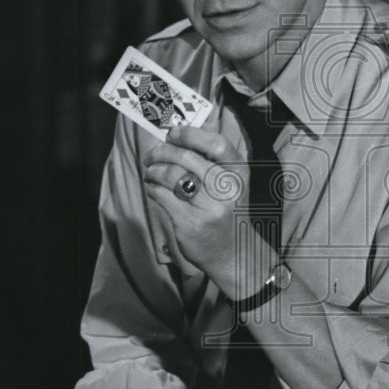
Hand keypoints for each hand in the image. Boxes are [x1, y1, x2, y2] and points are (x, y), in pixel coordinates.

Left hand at [143, 126, 274, 295]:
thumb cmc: (227, 214)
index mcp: (238, 174)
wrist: (234, 254)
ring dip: (154, 170)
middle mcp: (227, 188)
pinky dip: (153, 188)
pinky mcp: (190, 222)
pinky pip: (163, 195)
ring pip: (171, 174)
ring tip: (150, 172)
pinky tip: (153, 188)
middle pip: (187, 157)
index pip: (216, 144)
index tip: (172, 134)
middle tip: (151, 155)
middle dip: (162, 152)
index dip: (190, 134)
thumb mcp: (231, 186)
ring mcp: (209, 206)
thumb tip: (176, 138)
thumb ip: (212, 163)